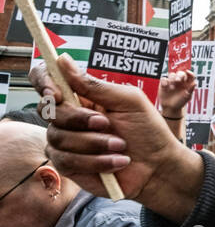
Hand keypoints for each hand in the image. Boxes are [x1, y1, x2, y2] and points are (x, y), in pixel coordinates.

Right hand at [34, 55, 203, 218]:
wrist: (158, 165)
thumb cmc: (148, 130)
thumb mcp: (129, 101)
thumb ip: (95, 85)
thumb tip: (62, 60)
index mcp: (81, 96)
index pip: (45, 80)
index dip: (43, 82)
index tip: (56, 94)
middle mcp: (69, 117)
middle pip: (48, 110)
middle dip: (79, 118)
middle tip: (107, 124)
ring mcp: (65, 141)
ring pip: (57, 137)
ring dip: (94, 143)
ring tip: (121, 146)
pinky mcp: (69, 164)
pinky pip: (65, 161)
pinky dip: (95, 161)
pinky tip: (117, 162)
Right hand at [158, 69, 195, 117]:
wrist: (170, 107)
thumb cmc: (180, 102)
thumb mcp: (187, 97)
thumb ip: (191, 89)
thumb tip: (195, 83)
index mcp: (187, 83)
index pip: (190, 75)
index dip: (190, 73)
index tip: (187, 72)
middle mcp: (180, 80)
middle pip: (180, 73)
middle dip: (179, 75)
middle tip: (177, 80)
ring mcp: (172, 81)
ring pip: (172, 74)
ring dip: (172, 79)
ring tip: (172, 88)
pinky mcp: (164, 83)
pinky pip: (163, 78)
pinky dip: (165, 81)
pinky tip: (166, 86)